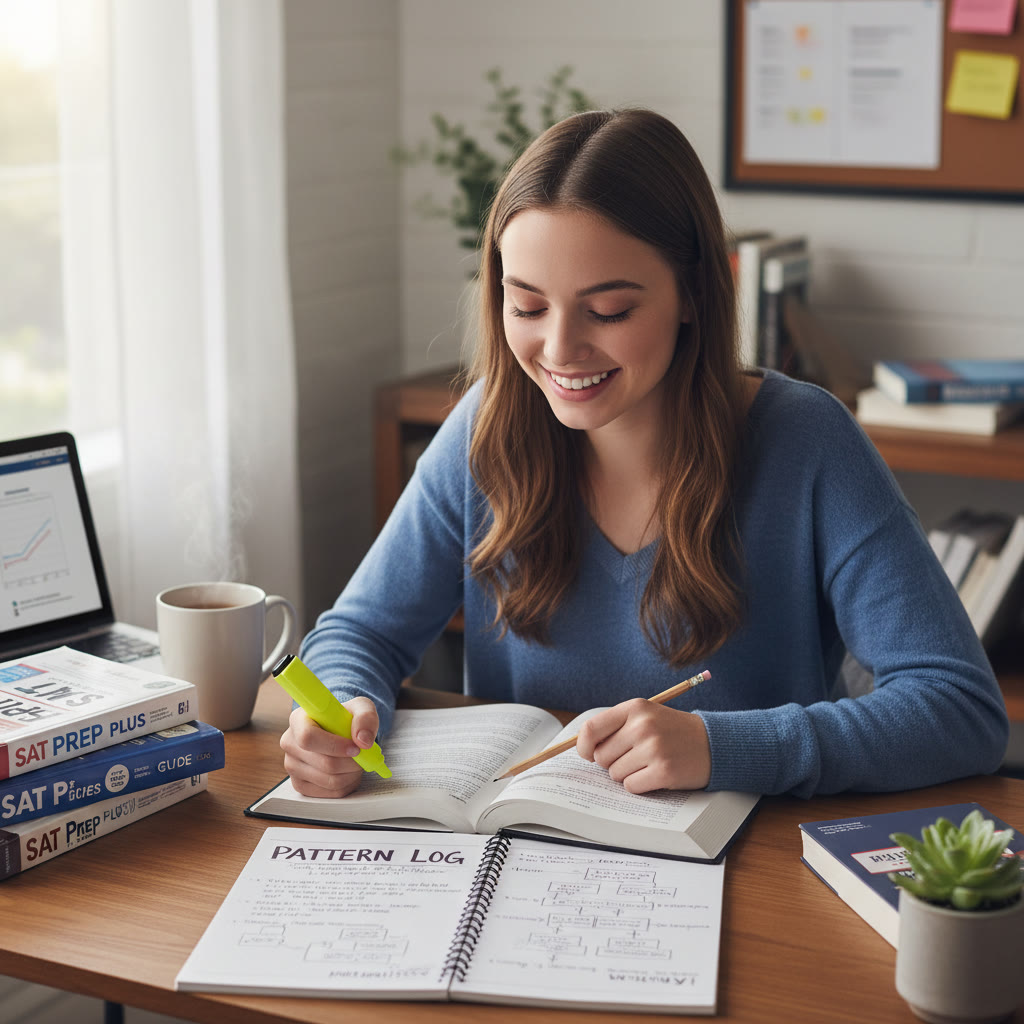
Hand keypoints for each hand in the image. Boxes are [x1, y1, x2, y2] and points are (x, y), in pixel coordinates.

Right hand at [279, 696, 379, 797]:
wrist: (341, 732)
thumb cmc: (347, 718)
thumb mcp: (361, 707)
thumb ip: (365, 718)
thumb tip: (363, 741)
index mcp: (298, 719)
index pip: (308, 737)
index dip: (335, 746)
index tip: (355, 748)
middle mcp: (290, 743)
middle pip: (324, 763)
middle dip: (351, 762)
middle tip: (364, 755)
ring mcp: (292, 766)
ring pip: (329, 780)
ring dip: (351, 774)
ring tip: (356, 761)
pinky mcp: (300, 784)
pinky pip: (330, 793)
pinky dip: (347, 784)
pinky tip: (349, 772)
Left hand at [574, 699, 710, 793]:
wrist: (712, 743)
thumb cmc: (672, 731)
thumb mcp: (645, 715)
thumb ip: (615, 726)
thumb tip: (582, 747)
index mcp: (635, 708)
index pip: (591, 728)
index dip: (583, 746)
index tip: (588, 754)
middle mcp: (642, 725)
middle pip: (601, 757)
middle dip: (612, 762)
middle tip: (633, 757)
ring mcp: (653, 748)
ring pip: (615, 774)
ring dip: (628, 774)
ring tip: (649, 763)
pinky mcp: (663, 771)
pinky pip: (631, 786)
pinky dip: (640, 785)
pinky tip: (656, 774)